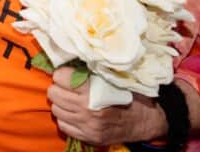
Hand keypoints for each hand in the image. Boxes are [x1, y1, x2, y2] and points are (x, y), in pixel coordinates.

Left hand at [47, 66, 165, 145]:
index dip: (63, 74)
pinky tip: (76, 114)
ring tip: (72, 101)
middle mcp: (87, 110)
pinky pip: (63, 126)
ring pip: (56, 110)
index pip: (60, 77)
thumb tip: (68, 61)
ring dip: (62, 104)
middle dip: (59, 88)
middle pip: (54, 94)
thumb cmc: (130, 96)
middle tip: (68, 87)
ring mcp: (86, 126)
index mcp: (94, 92)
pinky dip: (66, 119)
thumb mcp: (113, 78)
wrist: (145, 122)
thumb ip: (91, 72)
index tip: (67, 74)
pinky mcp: (87, 137)